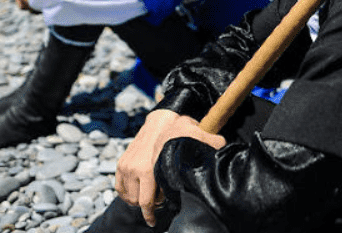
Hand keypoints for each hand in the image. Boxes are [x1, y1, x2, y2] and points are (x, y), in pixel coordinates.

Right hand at [115, 110, 225, 226]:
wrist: (161, 119)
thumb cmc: (177, 130)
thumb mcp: (194, 138)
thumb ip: (208, 144)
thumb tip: (222, 148)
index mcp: (149, 169)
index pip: (146, 202)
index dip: (150, 214)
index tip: (154, 221)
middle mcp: (134, 169)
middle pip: (138, 201)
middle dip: (148, 205)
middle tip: (160, 200)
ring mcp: (126, 166)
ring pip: (128, 196)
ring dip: (138, 199)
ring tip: (151, 194)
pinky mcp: (122, 163)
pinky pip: (119, 187)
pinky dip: (127, 193)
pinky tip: (138, 192)